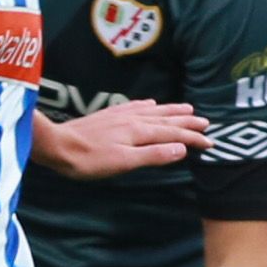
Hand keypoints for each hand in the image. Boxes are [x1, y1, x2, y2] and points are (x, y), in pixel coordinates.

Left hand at [36, 100, 208, 178]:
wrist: (56, 145)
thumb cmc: (88, 160)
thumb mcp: (123, 163)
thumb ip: (153, 155)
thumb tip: (181, 149)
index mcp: (139, 132)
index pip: (173, 135)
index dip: (193, 139)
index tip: (210, 142)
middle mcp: (133, 120)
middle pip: (166, 120)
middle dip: (188, 122)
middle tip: (206, 123)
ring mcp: (120, 115)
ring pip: (153, 111)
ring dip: (172, 111)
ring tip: (187, 108)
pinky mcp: (109, 115)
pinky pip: (135, 106)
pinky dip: (148, 106)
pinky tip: (150, 104)